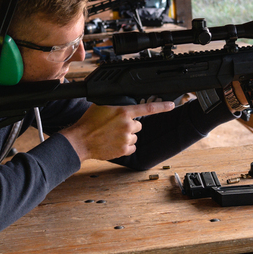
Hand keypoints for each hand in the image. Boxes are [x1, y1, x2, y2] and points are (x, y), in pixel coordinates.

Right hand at [60, 101, 174, 161]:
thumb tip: (124, 103)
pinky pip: (131, 147)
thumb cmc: (88, 122)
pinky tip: (114, 143)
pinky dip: (125, 146)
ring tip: (112, 135)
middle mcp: (127, 124)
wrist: (81, 140)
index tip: (172, 105)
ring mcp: (126, 138)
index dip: (162, 106)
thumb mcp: (102, 106)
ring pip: (134, 136)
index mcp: (123, 111)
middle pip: (138, 125)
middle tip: (116, 127)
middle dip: (130, 125)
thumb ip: (116, 105)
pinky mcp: (124, 150)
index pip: (147, 107)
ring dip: (127, 136)